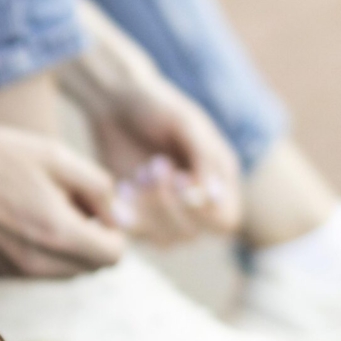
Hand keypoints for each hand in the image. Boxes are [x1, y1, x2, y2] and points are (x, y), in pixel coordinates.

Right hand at [0, 123, 126, 276]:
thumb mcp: (57, 156)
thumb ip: (99, 189)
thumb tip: (116, 217)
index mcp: (59, 235)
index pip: (113, 256)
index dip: (113, 230)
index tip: (94, 207)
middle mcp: (37, 264)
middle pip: (90, 268)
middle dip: (91, 240)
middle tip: (67, 202)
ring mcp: (13, 272)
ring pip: (63, 272)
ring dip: (65, 247)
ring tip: (39, 207)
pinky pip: (34, 271)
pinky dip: (38, 251)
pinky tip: (16, 218)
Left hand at [90, 75, 241, 243]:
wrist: (115, 100)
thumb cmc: (158, 106)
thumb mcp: (186, 123)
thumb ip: (205, 159)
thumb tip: (215, 197)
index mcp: (217, 182)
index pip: (225, 222)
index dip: (204, 211)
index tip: (181, 177)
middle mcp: (194, 204)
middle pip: (192, 234)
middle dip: (170, 204)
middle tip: (155, 164)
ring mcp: (163, 212)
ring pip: (164, 240)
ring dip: (149, 211)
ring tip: (139, 173)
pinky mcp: (135, 213)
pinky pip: (135, 234)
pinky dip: (128, 216)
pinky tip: (122, 186)